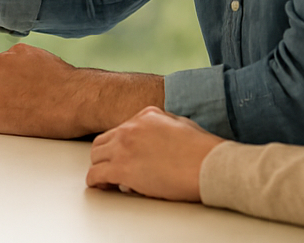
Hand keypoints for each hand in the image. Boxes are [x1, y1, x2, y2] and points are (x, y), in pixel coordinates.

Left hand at [0, 43, 163, 138]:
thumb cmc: (72, 87)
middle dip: (7, 97)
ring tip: (26, 119)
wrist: (76, 100)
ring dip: (1, 111)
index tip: (28, 97)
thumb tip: (27, 82)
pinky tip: (14, 128)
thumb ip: (30, 69)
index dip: (17, 88)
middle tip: (28, 110)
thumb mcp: (48, 63)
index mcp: (14, 52)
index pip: (5, 71)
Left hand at [86, 106, 223, 201]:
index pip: (121, 129)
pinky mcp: (121, 169)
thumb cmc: (203, 150)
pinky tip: (101, 186)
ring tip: (105, 179)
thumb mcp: (182, 124)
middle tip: (109, 168)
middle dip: (105, 155)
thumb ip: (163, 126)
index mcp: (146, 115)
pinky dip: (95, 181)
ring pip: (95, 156)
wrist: (208, 165)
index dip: (120, 146)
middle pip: (103, 141)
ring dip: (99, 167)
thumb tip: (155, 141)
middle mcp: (130, 128)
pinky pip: (96, 175)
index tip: (123, 156)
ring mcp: (123, 147)